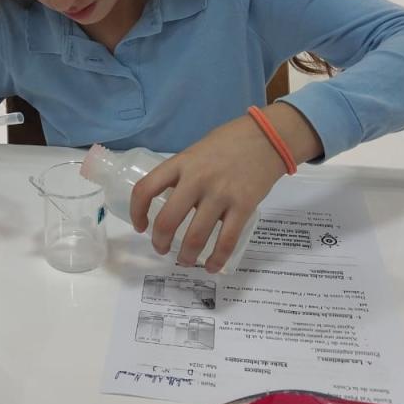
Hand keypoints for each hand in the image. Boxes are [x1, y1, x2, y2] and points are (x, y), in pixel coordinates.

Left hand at [130, 104, 322, 272]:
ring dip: (186, 256)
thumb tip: (172, 203)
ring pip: (196, 236)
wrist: (266, 137)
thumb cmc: (228, 143)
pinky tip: (211, 266)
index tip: (140, 226)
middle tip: (162, 249)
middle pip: (167, 220)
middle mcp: (197, 179)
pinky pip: (226, 240)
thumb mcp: (196, 152)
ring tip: (185, 261)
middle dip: (160, 242)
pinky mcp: (244, 206)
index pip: (145, 188)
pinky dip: (216, 259)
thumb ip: (183, 175)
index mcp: (181, 163)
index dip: (137, 212)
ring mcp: (221, 193)